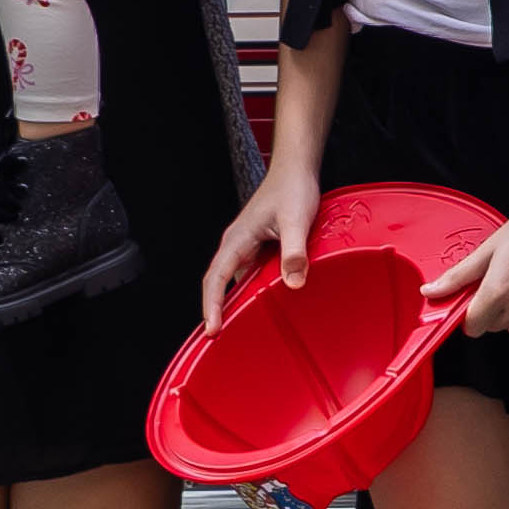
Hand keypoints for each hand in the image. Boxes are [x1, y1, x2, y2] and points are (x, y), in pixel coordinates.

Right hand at [202, 166, 319, 325]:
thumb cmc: (292, 188)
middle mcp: (237, 244)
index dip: (211, 305)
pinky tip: (260, 303)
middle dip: (215, 310)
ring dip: (231, 302)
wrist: (296, 170)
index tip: (212, 328)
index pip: (215, 277)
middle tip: (218, 338)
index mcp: (237, 239)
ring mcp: (247, 245)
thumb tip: (293, 281)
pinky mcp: (259, 246)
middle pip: (218, 282)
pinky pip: (249, 273)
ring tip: (234, 328)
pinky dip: (249, 290)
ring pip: (233, 279)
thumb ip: (294, 251)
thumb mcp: (296, 220)